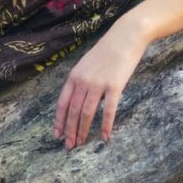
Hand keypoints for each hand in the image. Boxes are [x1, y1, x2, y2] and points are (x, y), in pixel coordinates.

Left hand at [53, 18, 148, 148]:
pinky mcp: (115, 86)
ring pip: (87, 113)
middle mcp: (83, 81)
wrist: (125, 36)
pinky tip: (105, 136)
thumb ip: (82, 81)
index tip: (57, 134)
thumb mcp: (87, 64)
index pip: (62, 102)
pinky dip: (106, 125)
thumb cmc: (107, 50)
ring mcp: (98, 84)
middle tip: (69, 146)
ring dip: (83, 130)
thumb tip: (80, 99)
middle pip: (73, 111)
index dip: (59, 120)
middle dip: (70, 130)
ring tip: (81, 144)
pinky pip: (108, 110)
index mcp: (74, 76)